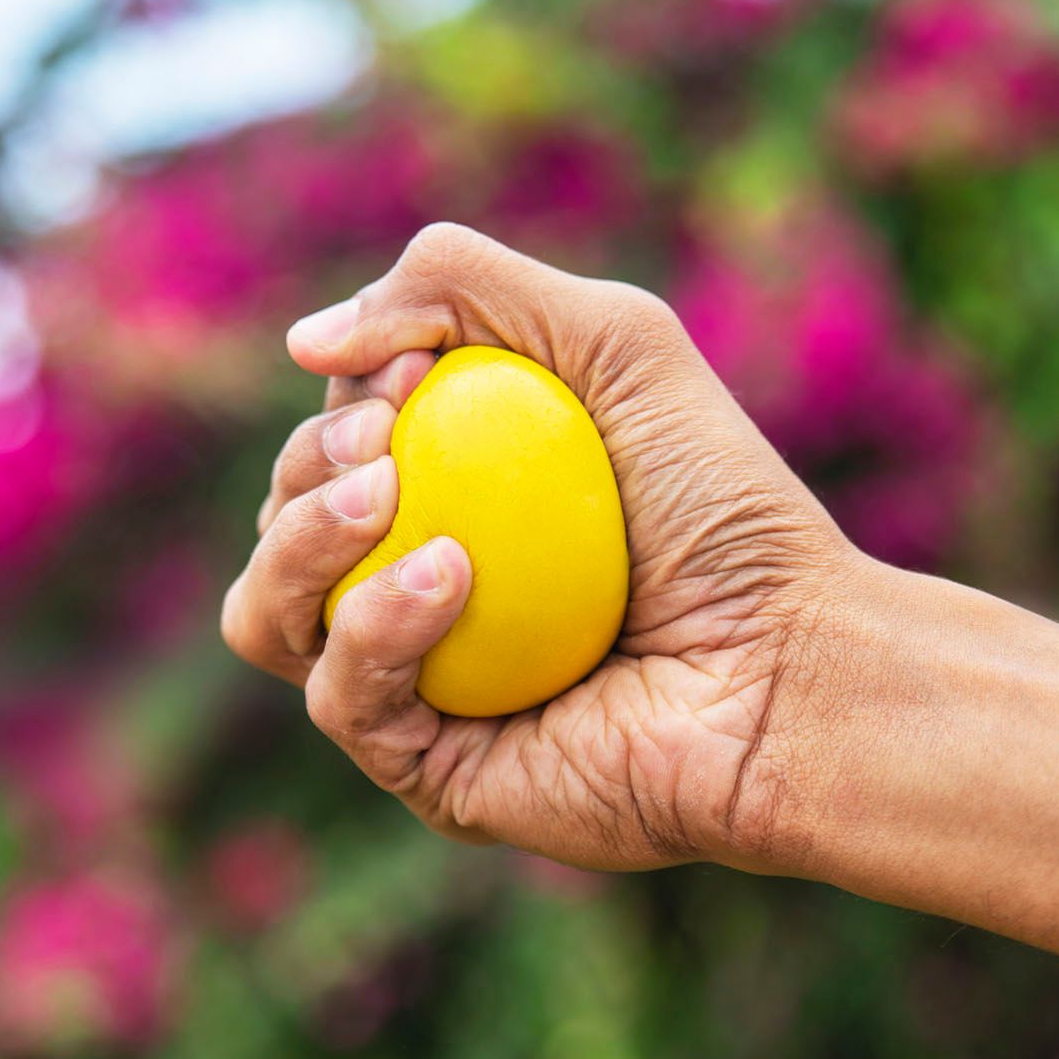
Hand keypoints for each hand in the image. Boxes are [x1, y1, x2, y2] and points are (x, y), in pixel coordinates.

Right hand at [221, 223, 866, 871]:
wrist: (790, 666)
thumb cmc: (721, 507)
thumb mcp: (613, 343)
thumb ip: (461, 287)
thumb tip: (305, 343)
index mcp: (451, 503)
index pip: (331, 445)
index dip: (348, 400)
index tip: (415, 375)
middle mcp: (416, 596)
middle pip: (281, 525)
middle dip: (308, 465)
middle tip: (388, 443)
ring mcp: (416, 690)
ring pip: (267, 616)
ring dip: (302, 539)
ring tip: (385, 496)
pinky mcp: (426, 770)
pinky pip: (341, 698)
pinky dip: (374, 622)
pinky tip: (448, 573)